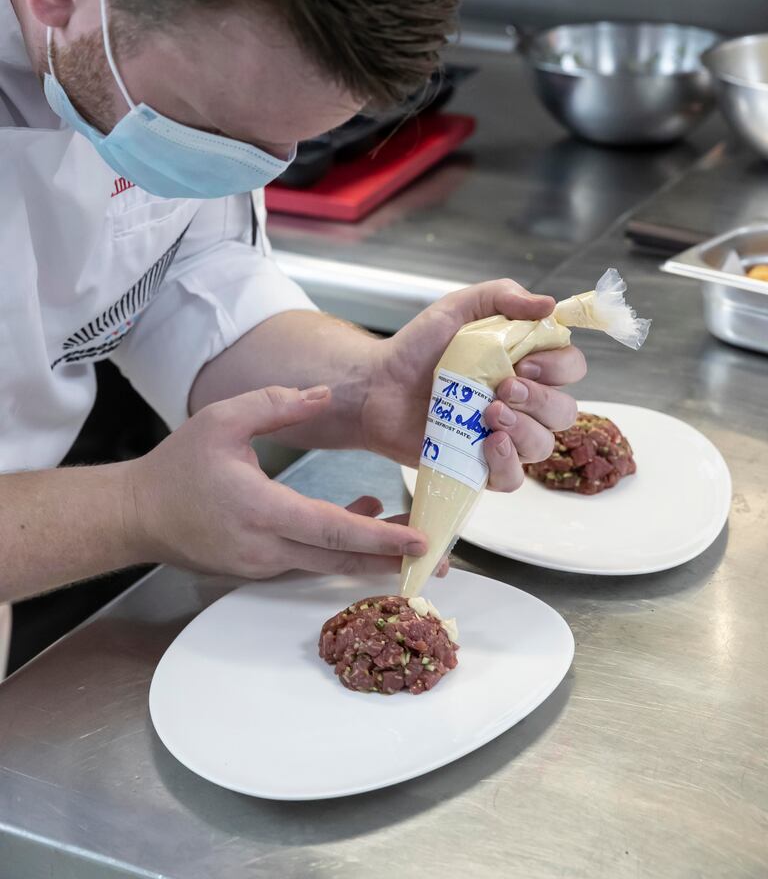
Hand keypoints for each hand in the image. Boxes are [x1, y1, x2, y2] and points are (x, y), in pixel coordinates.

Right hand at [125, 384, 436, 579]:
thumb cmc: (177, 467)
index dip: (378, 536)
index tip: (417, 540)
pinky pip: (309, 558)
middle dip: (391, 559)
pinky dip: (340, 545)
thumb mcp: (223, 420)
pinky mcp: (258, 566)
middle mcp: (265, 546)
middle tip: (437, 560)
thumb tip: (324, 394)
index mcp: (261, 510)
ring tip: (412, 543)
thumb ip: (276, 404)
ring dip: (370, 553)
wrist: (137, 514)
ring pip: (327, 561)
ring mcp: (262, 562)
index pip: (331, 529)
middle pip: (340, 558)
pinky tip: (364, 514)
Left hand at [363, 279, 585, 491]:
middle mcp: (522, 402)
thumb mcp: (458, 308)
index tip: (526, 361)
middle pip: (564, 410)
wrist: (378, 385)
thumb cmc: (418, 347)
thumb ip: (502, 296)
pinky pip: (514, 479)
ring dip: (525, 430)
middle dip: (541, 400)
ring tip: (490, 414)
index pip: (571, 366)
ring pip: (544, 445)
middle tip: (503, 387)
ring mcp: (504, 435)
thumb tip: (549, 304)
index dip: (559, 366)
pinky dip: (507, 464)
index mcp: (526, 363)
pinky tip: (488, 444)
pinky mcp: (480, 466)